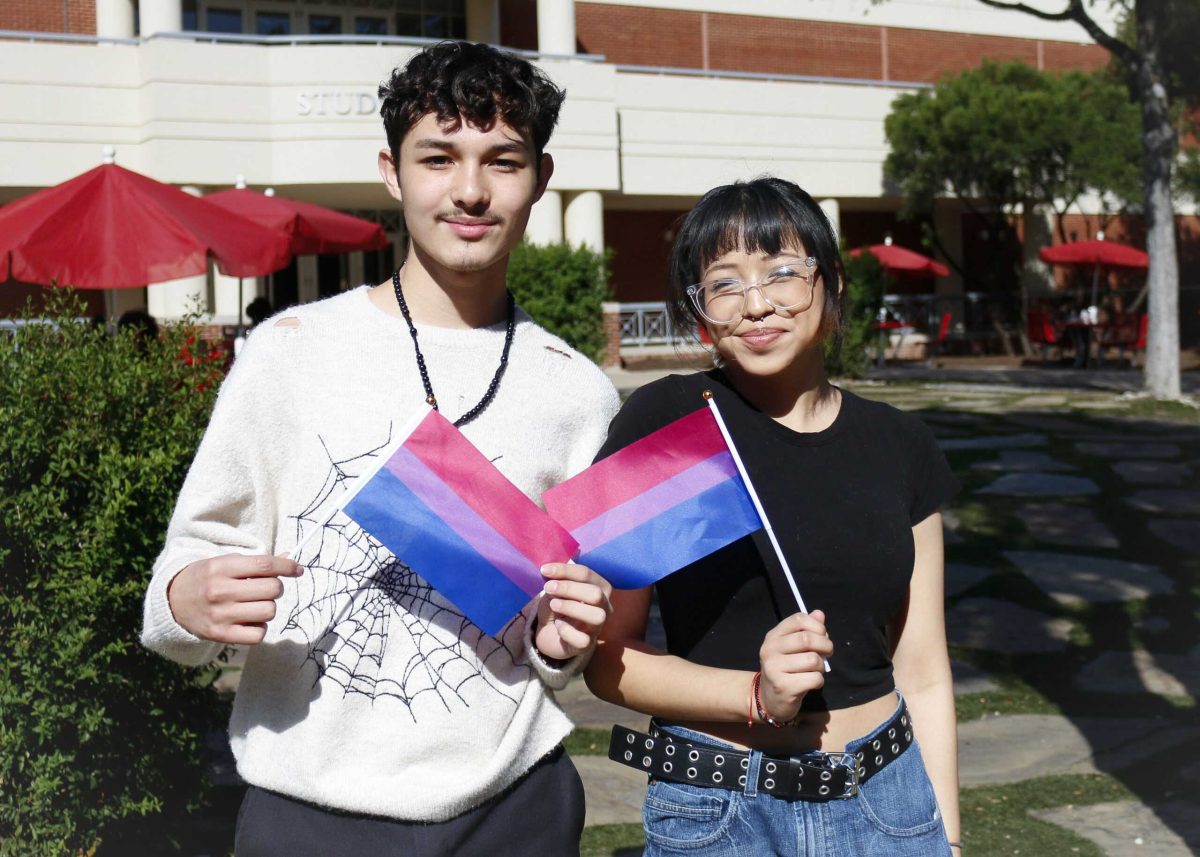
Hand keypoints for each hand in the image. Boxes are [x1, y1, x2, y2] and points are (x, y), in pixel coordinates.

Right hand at [167, 554, 301, 644]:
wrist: (172, 602)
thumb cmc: (206, 579)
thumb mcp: (225, 563)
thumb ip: (255, 563)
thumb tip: (290, 561)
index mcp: (221, 568)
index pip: (265, 565)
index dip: (287, 567)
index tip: (297, 569)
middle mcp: (220, 591)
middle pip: (272, 589)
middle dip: (275, 588)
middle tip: (265, 588)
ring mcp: (220, 615)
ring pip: (269, 611)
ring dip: (268, 607)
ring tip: (254, 604)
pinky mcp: (220, 635)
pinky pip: (258, 634)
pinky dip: (260, 627)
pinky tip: (249, 620)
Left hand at [534, 562, 612, 661]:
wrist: (549, 631)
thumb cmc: (557, 605)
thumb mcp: (555, 589)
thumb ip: (556, 580)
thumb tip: (550, 572)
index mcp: (599, 587)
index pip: (587, 574)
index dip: (565, 570)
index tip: (545, 570)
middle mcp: (604, 606)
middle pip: (596, 594)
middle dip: (570, 588)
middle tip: (548, 588)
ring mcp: (597, 627)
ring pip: (597, 616)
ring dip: (572, 607)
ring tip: (553, 605)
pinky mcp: (588, 645)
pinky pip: (583, 640)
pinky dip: (567, 631)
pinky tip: (558, 625)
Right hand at [757, 610, 832, 721]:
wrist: (769, 699)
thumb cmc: (786, 670)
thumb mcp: (792, 647)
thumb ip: (806, 630)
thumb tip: (819, 614)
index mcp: (773, 636)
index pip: (798, 619)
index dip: (817, 626)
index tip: (822, 636)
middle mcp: (770, 649)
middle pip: (807, 639)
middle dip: (825, 646)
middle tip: (827, 654)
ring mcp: (774, 668)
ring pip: (813, 660)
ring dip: (821, 667)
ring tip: (814, 671)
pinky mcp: (783, 686)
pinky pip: (814, 679)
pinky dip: (819, 681)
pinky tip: (811, 683)